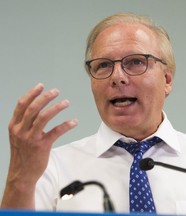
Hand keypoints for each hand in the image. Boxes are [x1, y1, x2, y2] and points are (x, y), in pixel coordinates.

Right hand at [1, 83, 77, 207]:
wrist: (22, 174)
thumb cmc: (22, 153)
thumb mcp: (18, 136)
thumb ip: (24, 123)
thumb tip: (35, 107)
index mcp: (14, 125)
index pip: (22, 105)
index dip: (31, 93)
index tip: (41, 85)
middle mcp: (20, 130)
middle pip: (33, 108)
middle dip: (45, 97)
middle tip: (56, 91)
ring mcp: (31, 138)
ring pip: (43, 118)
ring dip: (56, 108)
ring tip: (66, 102)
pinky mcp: (41, 146)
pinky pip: (56, 132)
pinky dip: (66, 125)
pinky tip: (74, 121)